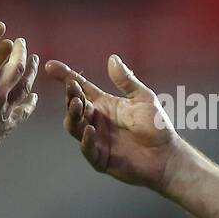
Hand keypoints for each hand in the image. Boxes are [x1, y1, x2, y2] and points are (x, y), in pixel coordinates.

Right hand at [0, 36, 38, 161]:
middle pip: (15, 66)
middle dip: (20, 51)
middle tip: (22, 42)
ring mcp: (7, 107)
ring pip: (25, 85)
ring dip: (31, 70)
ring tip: (35, 59)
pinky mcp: (10, 122)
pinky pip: (25, 110)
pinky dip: (31, 102)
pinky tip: (34, 96)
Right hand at [43, 54, 182, 190]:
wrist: (167, 156)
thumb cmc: (157, 126)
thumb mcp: (143, 98)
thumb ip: (126, 81)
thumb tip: (112, 58)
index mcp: (105, 105)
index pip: (81, 89)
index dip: (65, 77)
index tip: (51, 66)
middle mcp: (97, 121)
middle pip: (74, 107)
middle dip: (70, 97)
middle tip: (73, 90)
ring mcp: (97, 140)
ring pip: (74, 127)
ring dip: (73, 116)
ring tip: (77, 105)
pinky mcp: (101, 159)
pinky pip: (88, 150)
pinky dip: (86, 140)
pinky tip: (91, 130)